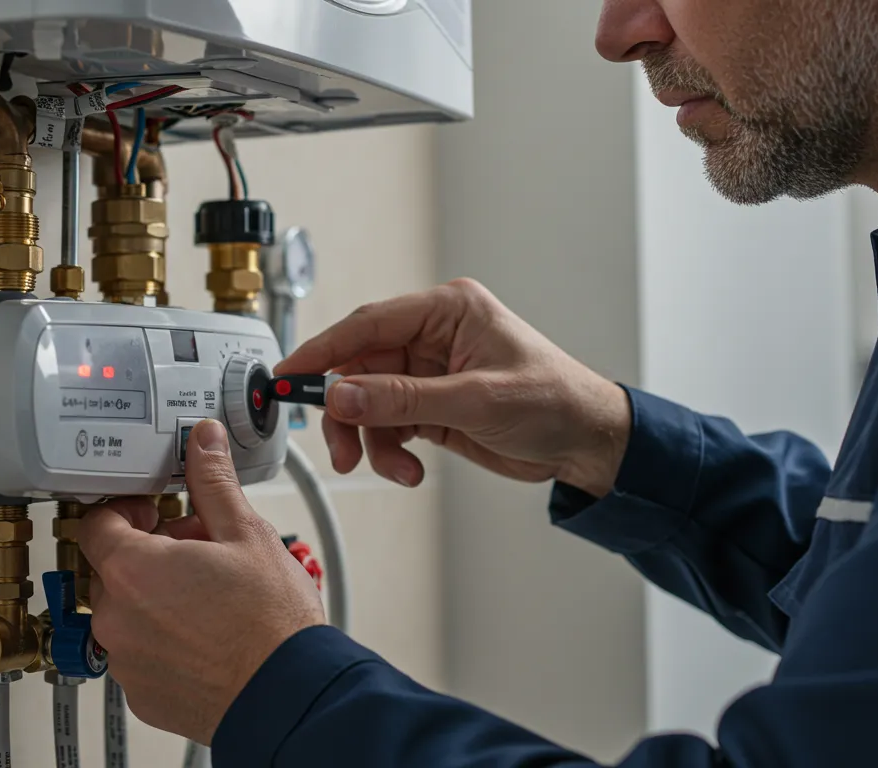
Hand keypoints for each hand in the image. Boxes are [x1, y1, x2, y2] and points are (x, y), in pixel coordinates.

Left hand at [78, 420, 325, 743]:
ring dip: (155, 598)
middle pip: (112, 569)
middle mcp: (116, 619)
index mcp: (133, 570)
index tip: (154, 512)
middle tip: (198, 552)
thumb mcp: (246, 534)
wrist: (288, 695)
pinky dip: (163, 641)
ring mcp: (126, 662)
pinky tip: (206, 635)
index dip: (126, 510)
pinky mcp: (142, 695)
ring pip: (126, 614)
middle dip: (149, 554)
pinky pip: (140, 654)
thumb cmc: (271, 622)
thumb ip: (213, 482)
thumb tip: (203, 442)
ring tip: (209, 596)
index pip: (97, 524)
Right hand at [277, 278, 630, 495]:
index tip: (289, 378)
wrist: (588, 443)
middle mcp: (434, 336)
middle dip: (349, 411)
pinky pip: (389, 425)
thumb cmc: (555, 401)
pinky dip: (389, 451)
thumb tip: (343, 395)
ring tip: (393, 467)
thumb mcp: (476, 400)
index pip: (368, 324)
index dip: (323, 352)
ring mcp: (431, 373)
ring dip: (371, 439)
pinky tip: (408, 469)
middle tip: (339, 447)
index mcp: (447, 311)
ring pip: (370, 402)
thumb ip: (402, 399)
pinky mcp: (432, 406)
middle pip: (361, 368)